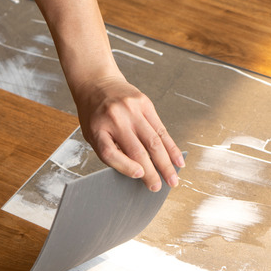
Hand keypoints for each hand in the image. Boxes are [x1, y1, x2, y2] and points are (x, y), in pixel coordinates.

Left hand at [74, 75, 184, 190]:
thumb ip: (110, 149)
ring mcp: (132, 110)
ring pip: (154, 141)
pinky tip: (178, 159)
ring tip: (173, 180)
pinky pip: (161, 129)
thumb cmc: (94, 114)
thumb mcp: (92, 133)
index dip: (126, 167)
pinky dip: (171, 147)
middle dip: (151, 173)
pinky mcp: (145, 103)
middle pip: (137, 150)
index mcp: (97, 128)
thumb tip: (137, 171)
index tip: (139, 176)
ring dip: (165, 164)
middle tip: (159, 188)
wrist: (96, 82)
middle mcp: (115, 118)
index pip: (110, 152)